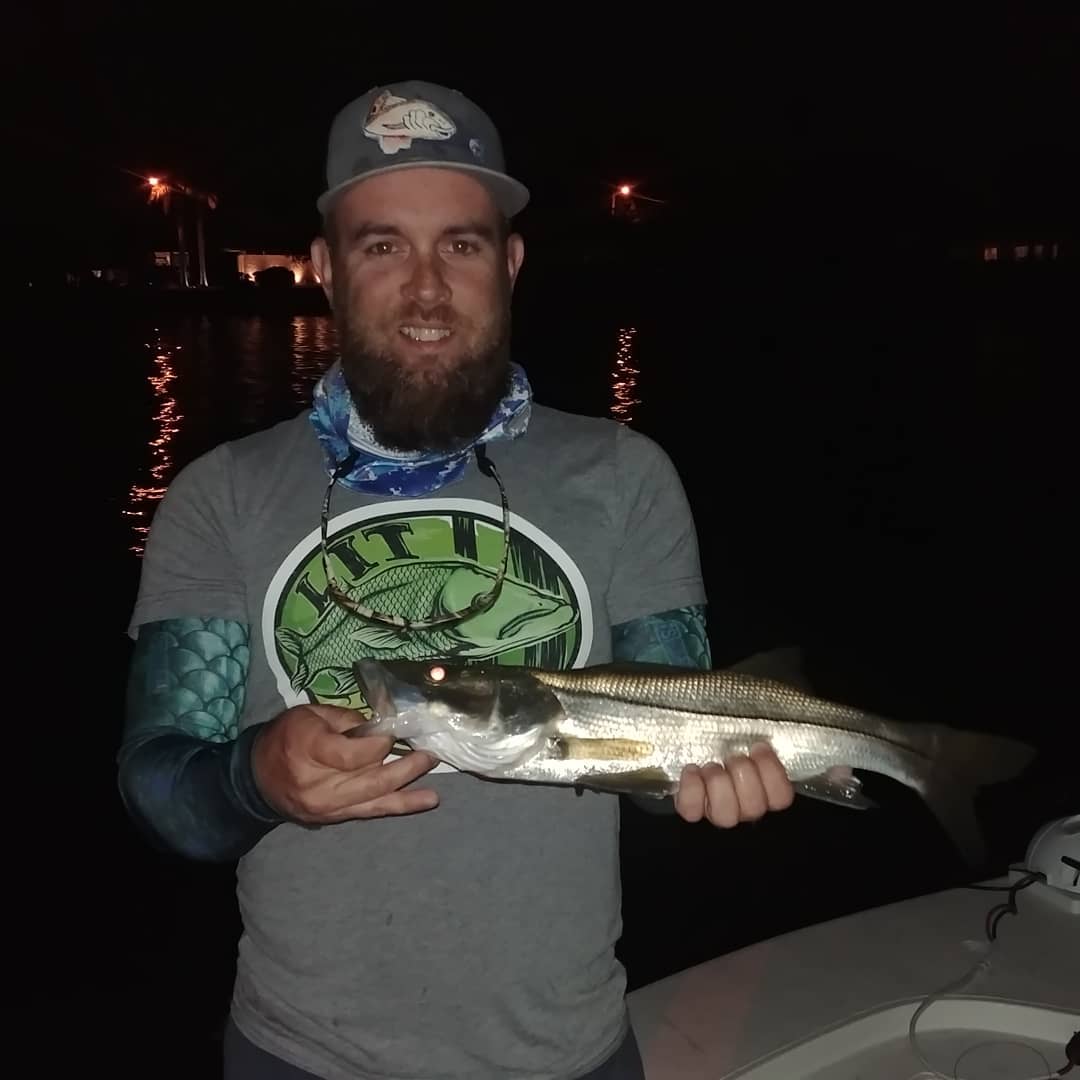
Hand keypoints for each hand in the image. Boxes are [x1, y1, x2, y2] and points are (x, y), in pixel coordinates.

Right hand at [251, 704, 439, 824]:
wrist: (256, 778)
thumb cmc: (285, 736)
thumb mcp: (310, 713)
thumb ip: (346, 719)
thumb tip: (382, 724)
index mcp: (309, 749)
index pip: (355, 753)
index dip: (380, 742)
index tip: (393, 731)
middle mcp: (318, 783)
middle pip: (370, 779)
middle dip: (405, 768)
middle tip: (430, 755)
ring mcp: (326, 806)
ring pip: (375, 799)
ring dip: (408, 790)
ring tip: (434, 783)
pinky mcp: (334, 817)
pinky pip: (371, 811)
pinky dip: (399, 806)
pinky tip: (425, 801)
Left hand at [674, 743, 794, 826]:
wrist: (686, 750)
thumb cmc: (723, 744)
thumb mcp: (742, 739)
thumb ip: (753, 741)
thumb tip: (761, 735)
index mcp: (765, 791)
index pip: (781, 796)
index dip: (772, 773)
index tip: (758, 747)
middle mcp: (744, 809)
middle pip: (754, 806)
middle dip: (742, 773)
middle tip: (732, 757)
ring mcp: (717, 813)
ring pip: (726, 814)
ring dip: (718, 782)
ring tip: (711, 766)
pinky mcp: (690, 811)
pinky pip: (692, 810)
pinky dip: (692, 789)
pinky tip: (692, 770)